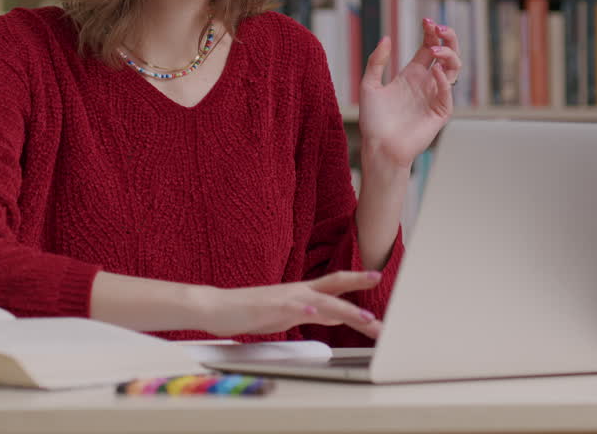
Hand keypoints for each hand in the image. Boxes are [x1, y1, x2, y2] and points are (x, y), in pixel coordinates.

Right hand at [195, 271, 383, 338]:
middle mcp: (297, 292)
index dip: (357, 279)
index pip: (335, 283)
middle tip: (381, 291)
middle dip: (359, 288)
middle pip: (334, 286)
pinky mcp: (269, 308)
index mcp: (301, 292)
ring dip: (345, 310)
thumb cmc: (250, 311)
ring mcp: (284, 299)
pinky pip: (290, 309)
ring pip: (321, 302)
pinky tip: (315, 313)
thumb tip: (335, 316)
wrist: (215, 307)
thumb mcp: (288, 314)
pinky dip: (305, 311)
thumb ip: (313, 313)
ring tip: (366, 318)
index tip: (377, 277)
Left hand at [358, 18, 462, 168]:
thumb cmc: (373, 121)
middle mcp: (426, 83)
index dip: (430, 32)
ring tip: (436, 49)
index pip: (428, 47)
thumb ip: (377, 62)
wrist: (379, 146)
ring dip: (449, 56)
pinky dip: (444, 81)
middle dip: (447, 38)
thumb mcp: (369, 86)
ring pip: (454, 70)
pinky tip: (435, 72)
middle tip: (439, 28)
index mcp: (412, 75)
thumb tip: (386, 38)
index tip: (426, 20)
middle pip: (446, 54)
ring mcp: (435, 96)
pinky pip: (447, 94)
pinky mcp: (440, 112)